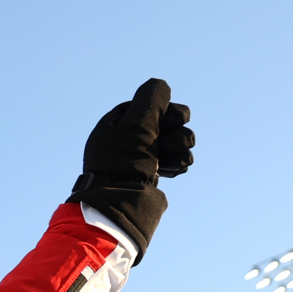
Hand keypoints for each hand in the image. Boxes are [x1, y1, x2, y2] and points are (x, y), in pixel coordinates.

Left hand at [67, 78, 192, 263]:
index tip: (174, 119)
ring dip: (180, 146)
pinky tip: (179, 168)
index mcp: (112, 126)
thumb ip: (151, 100)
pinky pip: (168, 160)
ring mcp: (135, 159)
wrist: (122, 205)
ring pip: (168, 141)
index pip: (147, 105)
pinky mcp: (146, 176)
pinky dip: (176, 161)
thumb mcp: (137, 124)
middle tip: (178, 143)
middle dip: (176, 130)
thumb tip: (160, 86)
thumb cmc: (124, 163)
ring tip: (180, 160)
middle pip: (162, 122)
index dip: (165, 110)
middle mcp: (122, 141)